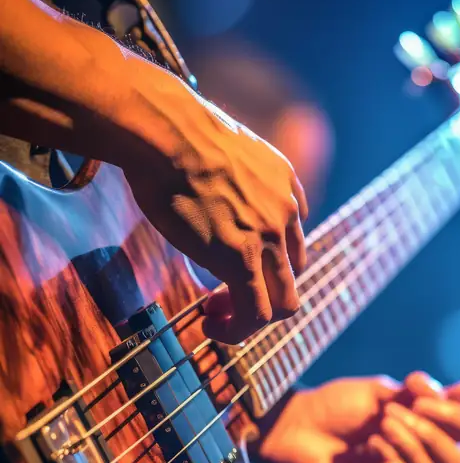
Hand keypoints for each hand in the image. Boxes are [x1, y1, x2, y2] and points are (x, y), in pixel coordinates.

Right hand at [0, 0, 306, 344]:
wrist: (164, 130)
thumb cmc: (172, 132)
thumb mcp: (216, 147)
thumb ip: (223, 173)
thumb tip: (194, 174)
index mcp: (284, 182)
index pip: (292, 237)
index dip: (265, 262)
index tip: (231, 266)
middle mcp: (287, 212)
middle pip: (292, 275)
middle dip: (264, 294)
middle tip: (225, 300)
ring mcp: (269, 238)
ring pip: (282, 303)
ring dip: (252, 320)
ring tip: (218, 321)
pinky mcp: (243, 260)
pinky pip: (256, 315)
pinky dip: (238, 331)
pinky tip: (214, 328)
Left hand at [255, 371, 459, 462]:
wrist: (294, 427)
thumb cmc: (338, 410)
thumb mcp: (391, 395)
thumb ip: (434, 398)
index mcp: (440, 447)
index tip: (429, 398)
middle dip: (438, 437)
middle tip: (398, 412)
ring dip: (416, 451)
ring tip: (383, 427)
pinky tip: (375, 452)